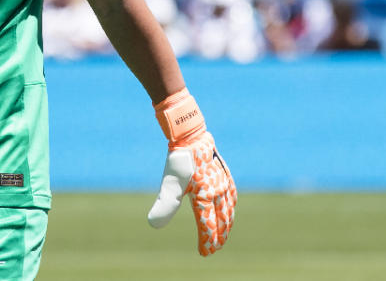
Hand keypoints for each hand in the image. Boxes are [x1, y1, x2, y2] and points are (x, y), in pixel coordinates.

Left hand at [147, 89, 236, 255]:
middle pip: (222, 220)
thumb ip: (165, 205)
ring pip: (229, 208)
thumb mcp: (169, 182)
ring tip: (224, 233)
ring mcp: (223, 182)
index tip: (204, 252)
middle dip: (219, 236)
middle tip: (215, 248)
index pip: (208, 226)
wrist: (190, 134)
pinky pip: (232, 195)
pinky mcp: (224, 173)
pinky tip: (230, 206)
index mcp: (206, 197)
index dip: (207, 241)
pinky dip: (231, 206)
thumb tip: (153, 225)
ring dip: (227, 223)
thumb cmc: (179, 159)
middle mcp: (219, 191)